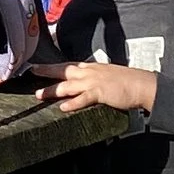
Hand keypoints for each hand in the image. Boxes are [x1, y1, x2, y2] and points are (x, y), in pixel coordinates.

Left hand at [39, 59, 157, 115]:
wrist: (141, 84)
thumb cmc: (127, 81)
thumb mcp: (107, 75)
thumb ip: (95, 78)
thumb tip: (85, 83)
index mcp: (91, 67)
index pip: (68, 65)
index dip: (53, 66)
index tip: (39, 66)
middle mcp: (89, 72)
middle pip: (63, 70)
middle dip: (46, 71)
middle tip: (31, 72)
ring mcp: (93, 82)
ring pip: (68, 85)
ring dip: (52, 90)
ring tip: (39, 94)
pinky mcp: (100, 93)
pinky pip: (83, 99)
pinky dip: (72, 103)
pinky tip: (63, 107)